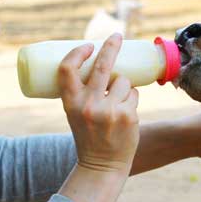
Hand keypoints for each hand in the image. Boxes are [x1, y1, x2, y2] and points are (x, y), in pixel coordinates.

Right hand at [59, 34, 140, 173]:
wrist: (101, 165)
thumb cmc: (89, 135)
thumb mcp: (75, 113)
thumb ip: (83, 93)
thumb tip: (99, 62)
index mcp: (70, 102)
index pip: (67, 69)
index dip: (77, 53)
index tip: (88, 45)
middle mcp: (88, 104)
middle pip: (102, 65)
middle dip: (111, 46)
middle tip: (117, 36)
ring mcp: (109, 110)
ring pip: (123, 81)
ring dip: (123, 86)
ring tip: (117, 103)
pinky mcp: (127, 115)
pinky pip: (134, 94)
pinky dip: (131, 99)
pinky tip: (125, 114)